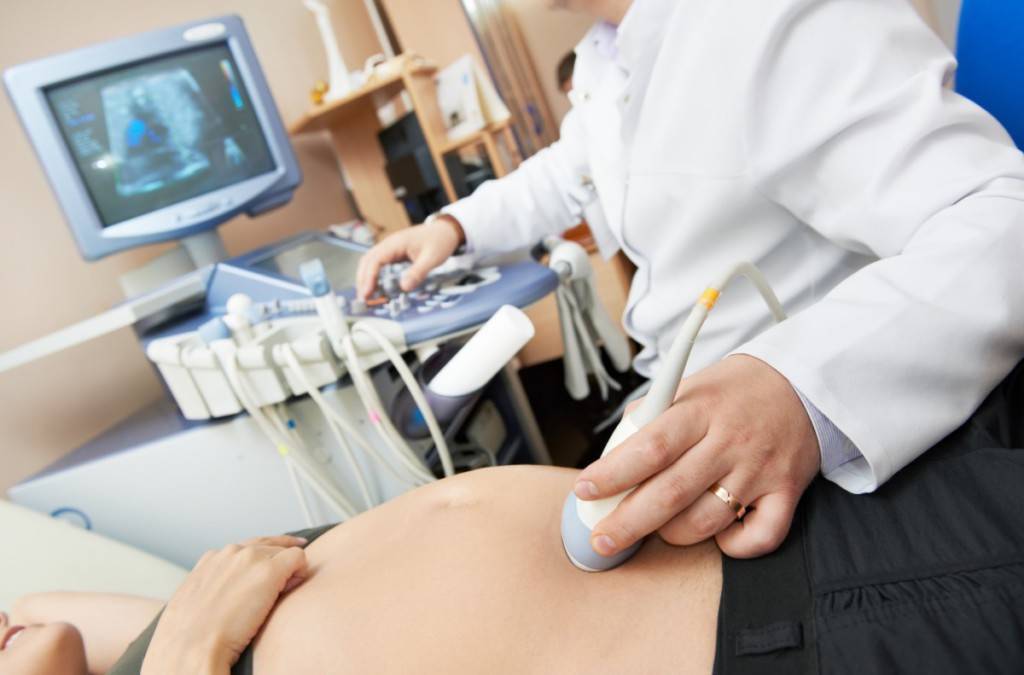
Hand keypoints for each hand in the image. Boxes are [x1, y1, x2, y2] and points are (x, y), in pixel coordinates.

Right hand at [141, 535, 308, 674]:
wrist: (190, 647)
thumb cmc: (189, 637)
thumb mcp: (193, 603)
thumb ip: (211, 590)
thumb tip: (226, 598)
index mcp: (212, 559)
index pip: (247, 547)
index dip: (263, 558)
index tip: (274, 565)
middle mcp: (231, 552)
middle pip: (268, 547)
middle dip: (278, 563)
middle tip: (285, 584)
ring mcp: (251, 559)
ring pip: (283, 551)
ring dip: (288, 568)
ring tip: (288, 591)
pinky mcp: (269, 570)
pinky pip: (298, 558)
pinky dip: (301, 571)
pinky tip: (295, 586)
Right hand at [356, 214, 464, 298]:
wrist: (445, 230)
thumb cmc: (439, 241)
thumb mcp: (432, 258)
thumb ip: (418, 272)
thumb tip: (403, 288)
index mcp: (395, 243)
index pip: (375, 260)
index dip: (368, 277)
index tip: (367, 293)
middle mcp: (389, 244)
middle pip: (367, 261)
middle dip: (362, 279)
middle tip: (363, 299)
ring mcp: (390, 248)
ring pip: (370, 261)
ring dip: (365, 277)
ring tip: (367, 295)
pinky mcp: (393, 252)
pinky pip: (378, 263)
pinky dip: (373, 274)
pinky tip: (375, 286)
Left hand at [575, 355, 820, 558]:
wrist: (802, 383)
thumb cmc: (733, 390)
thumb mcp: (688, 385)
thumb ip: (649, 415)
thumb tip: (610, 451)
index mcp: (700, 410)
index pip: (650, 447)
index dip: (613, 473)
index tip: (585, 490)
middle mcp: (730, 441)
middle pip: (671, 491)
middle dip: (629, 522)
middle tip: (602, 539)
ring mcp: (760, 469)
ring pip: (707, 520)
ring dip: (673, 534)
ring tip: (656, 530)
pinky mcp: (787, 491)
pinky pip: (761, 536)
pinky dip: (734, 545)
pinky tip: (717, 535)